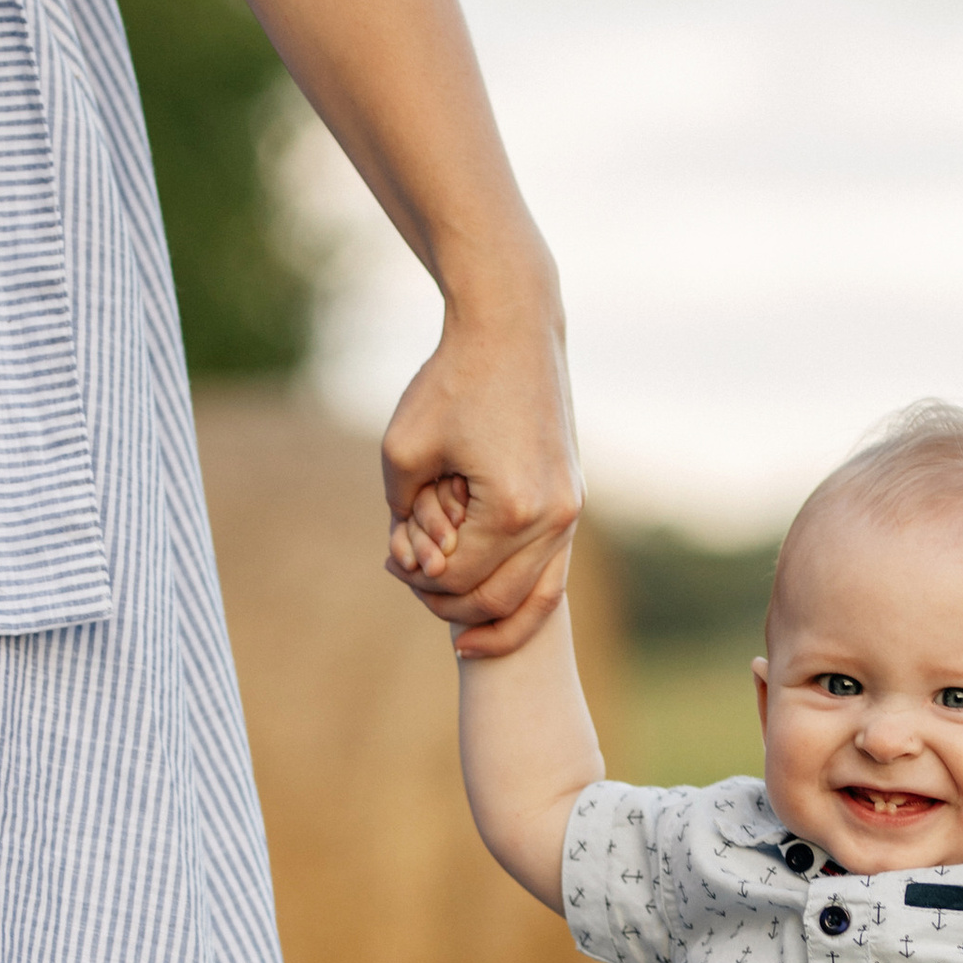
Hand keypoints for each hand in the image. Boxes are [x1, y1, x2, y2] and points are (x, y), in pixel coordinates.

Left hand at [382, 300, 581, 658]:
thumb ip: (401, 514)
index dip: (415, 579)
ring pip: (536, 601)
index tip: (390, 556)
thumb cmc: (452, 381)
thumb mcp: (402, 449)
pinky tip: (494, 615)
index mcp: (510, 508)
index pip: (455, 579)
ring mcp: (570, 512)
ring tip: (458, 633)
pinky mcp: (572, 502)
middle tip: (413, 582)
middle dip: (447, 605)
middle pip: (496, 601)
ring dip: (492, 619)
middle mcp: (552, 518)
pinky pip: (554, 573)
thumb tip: (416, 563)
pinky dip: (524, 601)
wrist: (512, 330)